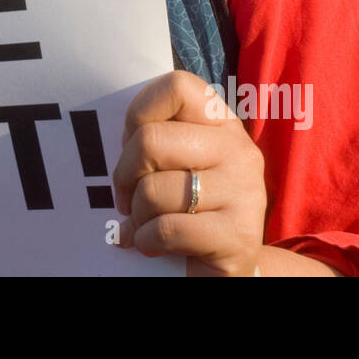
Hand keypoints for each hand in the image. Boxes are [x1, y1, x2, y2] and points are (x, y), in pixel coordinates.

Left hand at [112, 69, 266, 275]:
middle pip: (151, 139)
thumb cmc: (188, 211)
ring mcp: (245, 191)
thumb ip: (155, 142)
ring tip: (144, 225)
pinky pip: (166, 229)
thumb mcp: (177, 165)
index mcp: (222, 124)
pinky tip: (153, 245)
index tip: (131, 144)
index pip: (176, 87)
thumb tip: (113, 142)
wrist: (225, 271)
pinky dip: (146, 241)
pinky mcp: (239, 236)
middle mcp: (238, 150)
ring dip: (136, 215)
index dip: (139, 113)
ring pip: (153, 190)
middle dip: (124, 175)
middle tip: (126, 197)